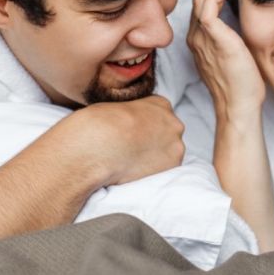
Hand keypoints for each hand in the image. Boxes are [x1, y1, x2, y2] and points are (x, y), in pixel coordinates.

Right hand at [52, 95, 185, 185]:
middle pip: (168, 133)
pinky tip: (137, 170)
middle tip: (135, 149)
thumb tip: (127, 122)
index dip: (145, 124)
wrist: (97, 148)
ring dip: (155, 156)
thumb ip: (130, 114)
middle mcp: (173, 122)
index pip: (159, 113)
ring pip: (169, 152)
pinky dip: (153, 171)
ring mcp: (176, 145)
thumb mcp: (114, 107)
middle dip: (154, 140)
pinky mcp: (173, 166)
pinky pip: (165, 169)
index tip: (134, 133)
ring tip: (134, 161)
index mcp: (160, 103)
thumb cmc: (99, 124)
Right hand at [187, 0, 264, 116]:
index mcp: (201, 41)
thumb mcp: (237, 56)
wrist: (239, 108)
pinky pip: (207, 8)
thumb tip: (244, 24)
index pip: (203, 5)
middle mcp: (196, 38)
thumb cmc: (242, 86)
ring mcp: (202, 39)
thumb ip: (234, 38)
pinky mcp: (214, 40)